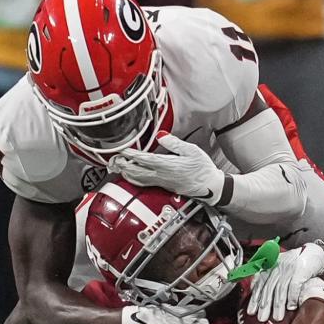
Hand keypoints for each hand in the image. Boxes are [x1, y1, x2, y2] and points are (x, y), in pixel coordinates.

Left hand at [109, 132, 225, 203]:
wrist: (211, 187)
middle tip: (113, 158)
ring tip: (117, 166)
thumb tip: (160, 136)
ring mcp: (161, 182)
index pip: (143, 159)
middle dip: (123, 164)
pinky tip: (130, 176)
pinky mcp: (163, 186)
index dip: (130, 154)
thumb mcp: (192, 151)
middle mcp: (161, 175)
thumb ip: (174, 143)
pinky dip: (133, 179)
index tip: (120, 149)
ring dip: (126, 172)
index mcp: (167, 165)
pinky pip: (144, 183)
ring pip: (138, 179)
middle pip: (135, 171)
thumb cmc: (203, 169)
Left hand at [247, 241, 323, 321]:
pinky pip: (294, 286)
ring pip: (281, 289)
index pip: (260, 283)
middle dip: (265, 305)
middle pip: (269, 288)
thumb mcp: (279, 266)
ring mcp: (289, 268)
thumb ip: (267, 277)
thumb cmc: (296, 262)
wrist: (315, 253)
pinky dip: (292, 298)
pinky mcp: (301, 270)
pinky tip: (291, 307)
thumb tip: (254, 290)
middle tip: (262, 318)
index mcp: (271, 266)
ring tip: (277, 317)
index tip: (251, 311)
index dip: (255, 298)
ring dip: (278, 305)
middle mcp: (278, 266)